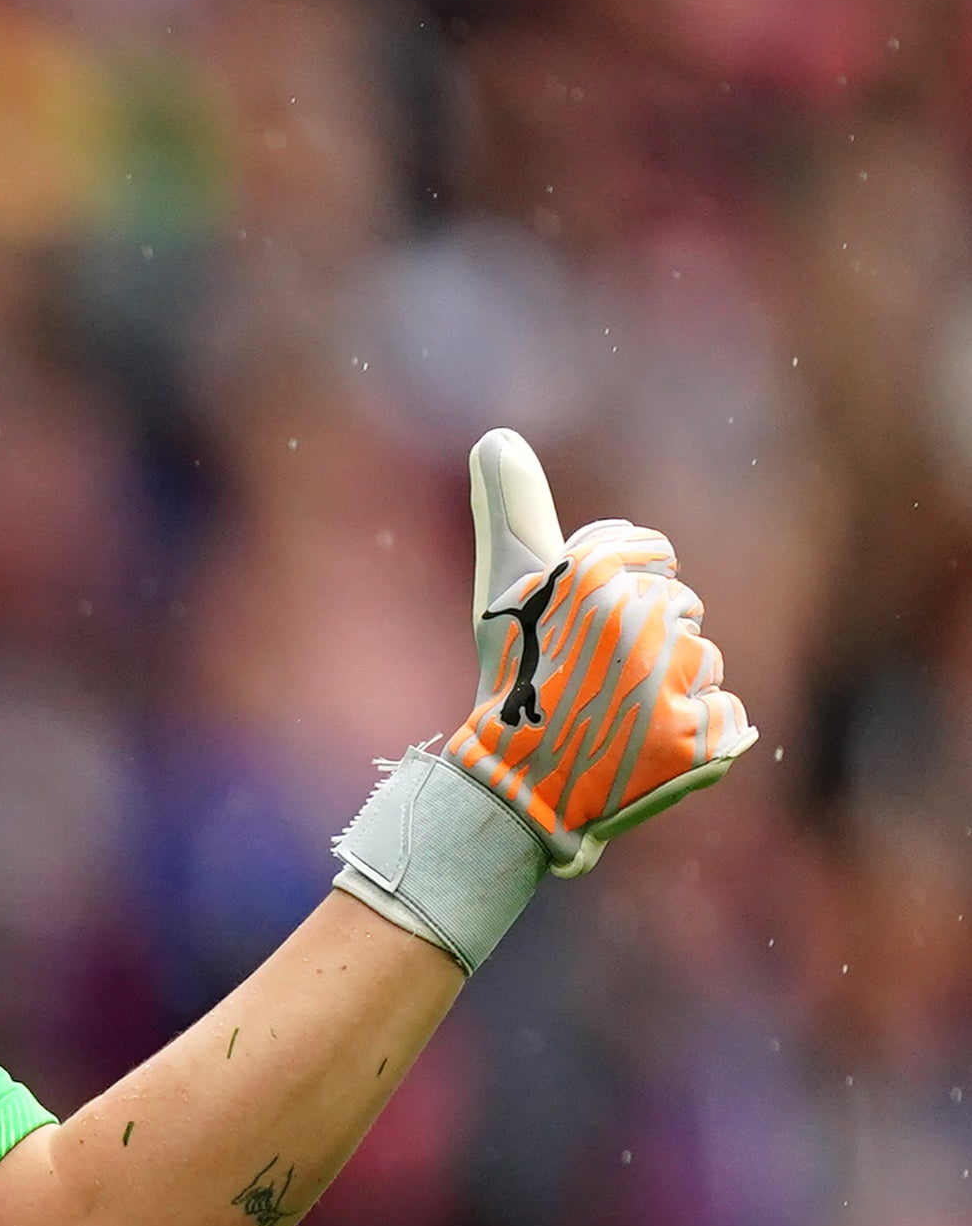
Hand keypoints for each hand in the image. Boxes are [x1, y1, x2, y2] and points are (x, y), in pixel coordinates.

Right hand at [442, 428, 755, 875]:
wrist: (505, 792)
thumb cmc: (506, 684)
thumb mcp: (506, 590)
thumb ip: (514, 508)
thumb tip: (497, 433)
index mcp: (595, 573)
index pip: (650, 557)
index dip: (616, 597)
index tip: (578, 636)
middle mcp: (638, 617)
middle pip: (682, 612)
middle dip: (645, 647)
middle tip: (588, 685)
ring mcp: (669, 680)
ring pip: (706, 665)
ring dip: (670, 692)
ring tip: (615, 721)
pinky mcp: (695, 737)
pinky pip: (727, 718)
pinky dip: (697, 739)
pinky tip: (646, 750)